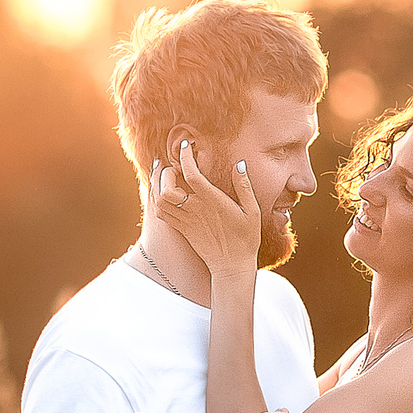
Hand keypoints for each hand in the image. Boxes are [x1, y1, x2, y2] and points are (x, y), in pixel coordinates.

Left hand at [155, 141, 260, 281]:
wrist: (232, 266)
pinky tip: (167, 195)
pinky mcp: (182, 230)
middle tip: (174, 166)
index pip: (192, 174)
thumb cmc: (245, 239)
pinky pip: (162, 213)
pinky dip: (159, 201)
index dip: (186, 157)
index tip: (186, 146)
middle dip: (167, 172)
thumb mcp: (253, 211)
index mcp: (213, 202)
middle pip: (168, 187)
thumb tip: (239, 164)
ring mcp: (186, 221)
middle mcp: (196, 210)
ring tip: (167, 178)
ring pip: (161, 200)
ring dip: (160, 186)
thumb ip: (244, 187)